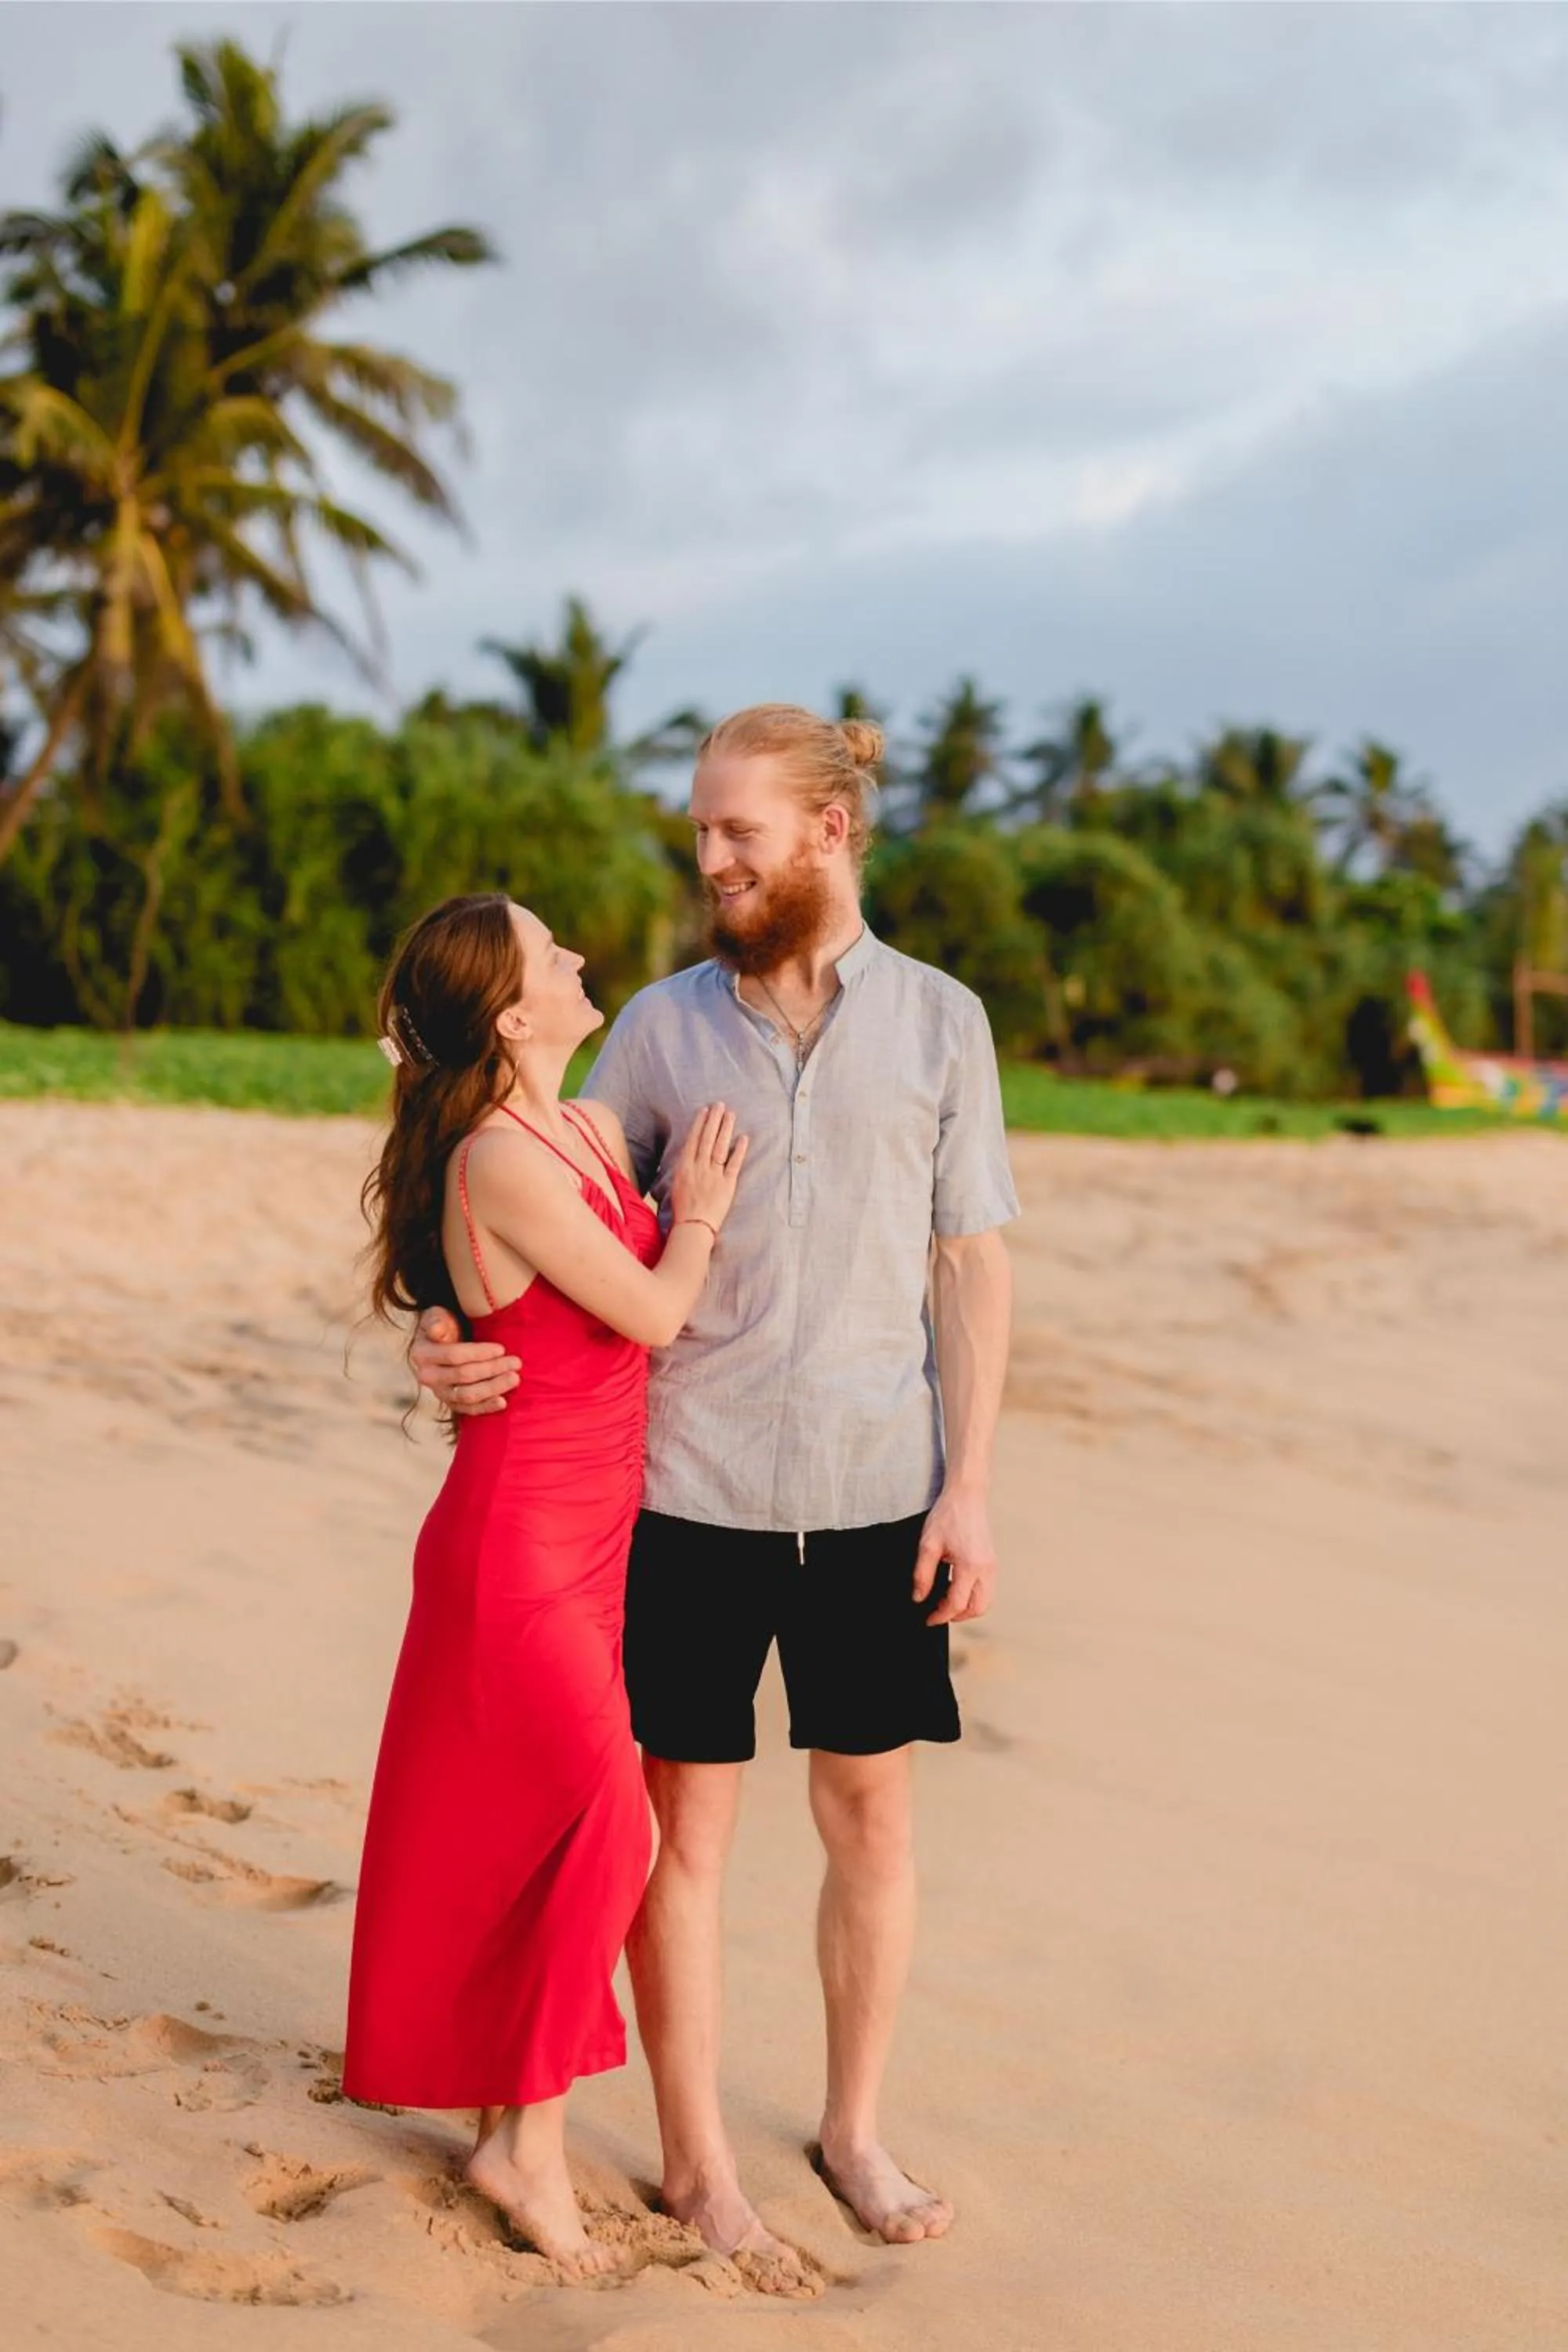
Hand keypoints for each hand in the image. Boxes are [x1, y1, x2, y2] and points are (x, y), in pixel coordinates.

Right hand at [410, 1303, 519, 1417]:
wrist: (442, 1342)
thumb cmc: (444, 1325)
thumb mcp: (436, 1316)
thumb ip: (435, 1321)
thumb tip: (437, 1330)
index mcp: (422, 1354)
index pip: (454, 1355)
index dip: (479, 1353)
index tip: (501, 1348)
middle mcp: (428, 1376)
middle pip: (463, 1376)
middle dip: (492, 1369)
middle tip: (515, 1362)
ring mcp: (440, 1392)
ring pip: (468, 1395)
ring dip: (493, 1388)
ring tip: (514, 1378)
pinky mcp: (452, 1403)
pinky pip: (468, 1410)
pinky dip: (486, 1407)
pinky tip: (503, 1402)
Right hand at [670, 1102, 748, 1234]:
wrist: (693, 1228)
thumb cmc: (681, 1211)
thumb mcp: (674, 1187)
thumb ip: (682, 1170)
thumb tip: (686, 1158)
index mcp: (684, 1168)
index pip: (693, 1140)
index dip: (700, 1124)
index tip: (705, 1111)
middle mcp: (699, 1168)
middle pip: (707, 1139)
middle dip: (714, 1120)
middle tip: (720, 1105)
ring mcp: (714, 1175)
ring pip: (720, 1147)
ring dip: (725, 1129)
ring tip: (730, 1114)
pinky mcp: (727, 1185)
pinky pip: (734, 1164)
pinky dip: (739, 1151)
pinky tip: (743, 1138)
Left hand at [912, 1486, 996, 1624]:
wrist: (966, 1495)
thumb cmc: (947, 1516)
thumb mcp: (927, 1545)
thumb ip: (922, 1575)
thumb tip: (919, 1597)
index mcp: (969, 1566)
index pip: (957, 1604)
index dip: (941, 1616)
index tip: (928, 1619)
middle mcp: (986, 1569)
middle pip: (977, 1608)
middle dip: (958, 1616)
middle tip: (938, 1613)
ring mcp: (992, 1565)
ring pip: (986, 1601)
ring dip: (967, 1607)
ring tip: (946, 1601)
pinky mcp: (992, 1561)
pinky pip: (987, 1589)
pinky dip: (973, 1596)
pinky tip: (956, 1587)